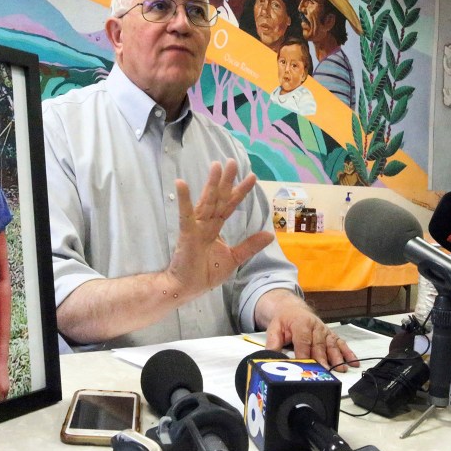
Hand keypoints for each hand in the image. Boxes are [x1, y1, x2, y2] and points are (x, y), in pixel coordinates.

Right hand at [166, 160, 273, 296]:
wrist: (187, 288)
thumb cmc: (205, 273)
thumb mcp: (234, 258)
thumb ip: (249, 246)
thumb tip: (269, 234)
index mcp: (215, 228)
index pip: (229, 206)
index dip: (240, 192)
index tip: (252, 177)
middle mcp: (206, 223)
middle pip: (218, 198)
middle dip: (226, 181)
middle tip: (233, 162)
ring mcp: (195, 227)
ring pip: (206, 202)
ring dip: (211, 184)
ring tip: (216, 166)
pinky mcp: (187, 234)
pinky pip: (185, 215)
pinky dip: (184, 200)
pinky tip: (181, 183)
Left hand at [264, 304, 359, 371]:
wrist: (293, 309)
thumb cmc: (284, 321)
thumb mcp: (274, 329)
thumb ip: (273, 343)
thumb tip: (269, 357)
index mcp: (301, 323)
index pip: (303, 341)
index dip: (305, 354)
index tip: (307, 366)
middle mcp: (315, 327)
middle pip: (319, 345)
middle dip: (322, 359)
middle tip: (325, 371)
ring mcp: (325, 331)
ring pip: (332, 345)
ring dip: (337, 357)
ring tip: (341, 368)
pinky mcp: (331, 335)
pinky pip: (341, 343)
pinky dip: (348, 352)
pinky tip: (353, 362)